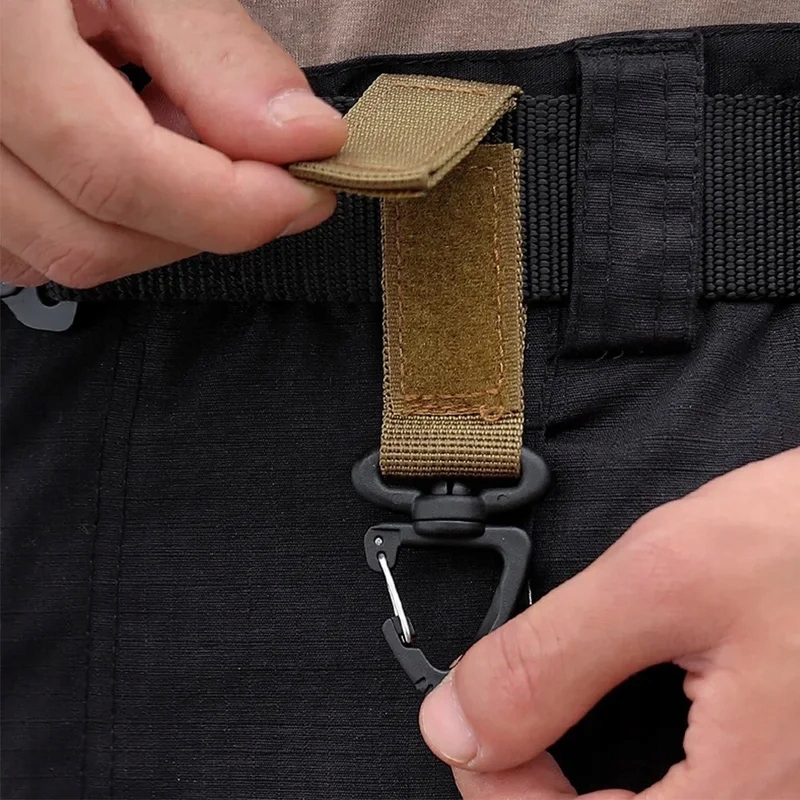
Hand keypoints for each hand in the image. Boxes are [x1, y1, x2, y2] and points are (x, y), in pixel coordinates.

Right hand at [0, 0, 346, 287]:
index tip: (309, 182)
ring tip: (189, 142)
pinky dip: (110, 220)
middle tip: (271, 172)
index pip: (112, 169)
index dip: (229, 201)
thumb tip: (299, 137)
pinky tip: (139, 157)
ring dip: (160, 224)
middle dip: (205, 222)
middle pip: (90, 237)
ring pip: (63, 255)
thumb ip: (214, 54)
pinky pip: (33, 243)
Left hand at [419, 448, 799, 798]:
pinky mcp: (767, 762)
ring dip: (571, 779)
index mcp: (747, 798)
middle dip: (533, 786)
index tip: (468, 731)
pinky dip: (615, 766)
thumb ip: (550, 660)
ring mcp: (771, 786)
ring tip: (538, 726)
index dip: (501, 793)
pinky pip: (679, 788)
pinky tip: (598, 723)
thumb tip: (456, 724)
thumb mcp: (660, 585)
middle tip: (497, 718)